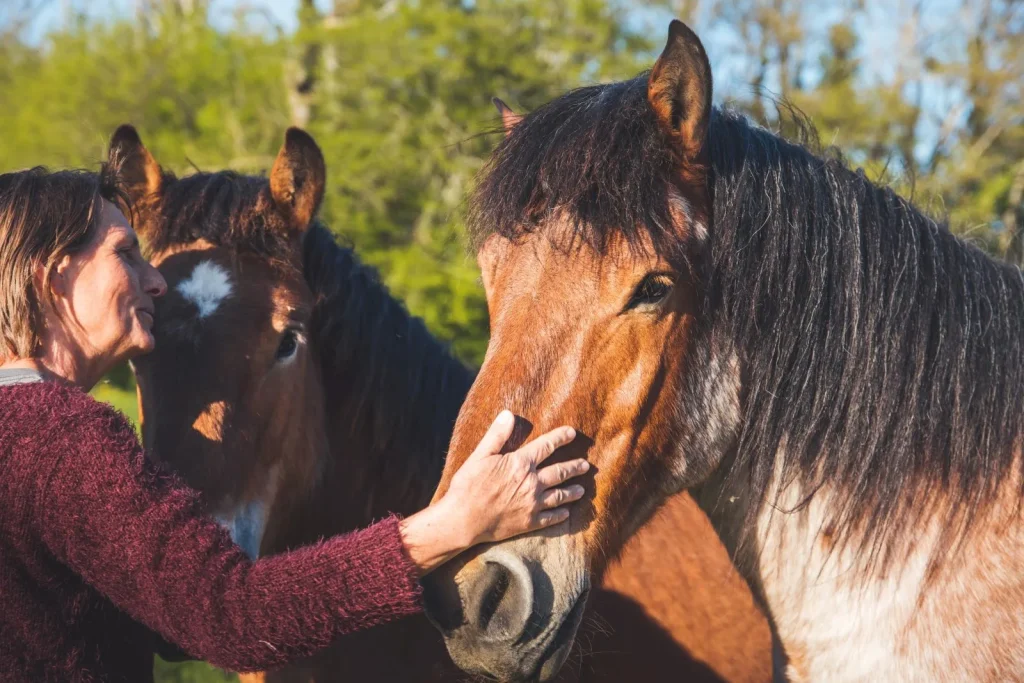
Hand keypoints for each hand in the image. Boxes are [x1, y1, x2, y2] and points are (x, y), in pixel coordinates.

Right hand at [444, 410, 587, 544]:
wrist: (463, 520)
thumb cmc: (468, 486)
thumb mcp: (479, 456)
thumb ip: (497, 435)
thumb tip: (508, 414)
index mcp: (520, 463)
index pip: (547, 446)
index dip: (560, 437)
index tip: (572, 433)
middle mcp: (532, 483)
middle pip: (560, 472)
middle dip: (574, 467)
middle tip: (585, 465)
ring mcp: (533, 504)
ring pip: (560, 496)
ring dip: (573, 492)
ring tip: (582, 489)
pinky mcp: (529, 522)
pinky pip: (551, 517)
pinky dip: (561, 514)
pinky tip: (566, 513)